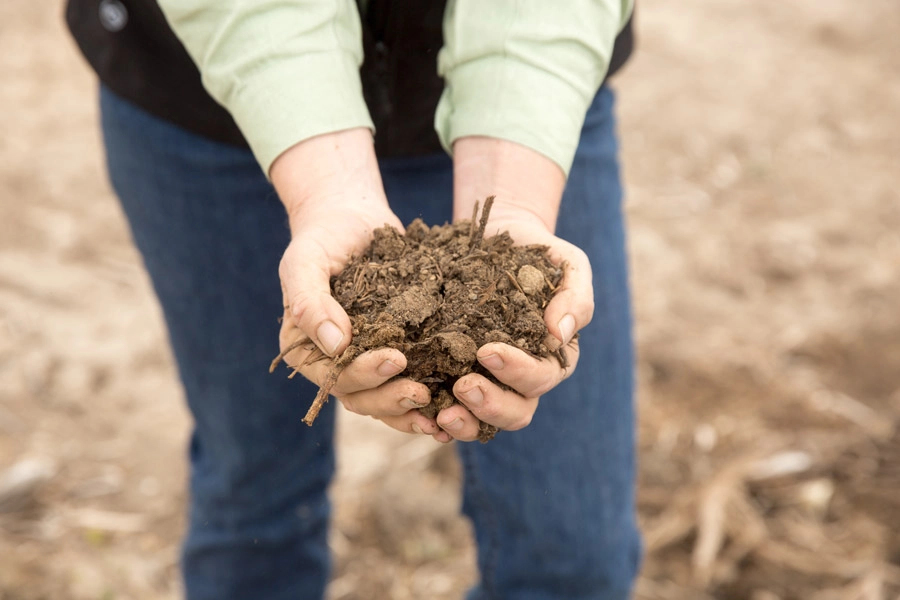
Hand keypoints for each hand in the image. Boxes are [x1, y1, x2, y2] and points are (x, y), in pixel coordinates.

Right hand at [271, 129, 445, 438]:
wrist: (353, 218)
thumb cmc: (324, 236)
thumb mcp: (307, 261)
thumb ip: (310, 301)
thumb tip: (334, 345)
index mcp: (308, 351)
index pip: (336, 377)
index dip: (365, 375)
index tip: (396, 359)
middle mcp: (336, 364)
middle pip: (362, 397)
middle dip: (392, 399)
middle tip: (423, 392)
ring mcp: (367, 360)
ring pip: (387, 398)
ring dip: (412, 409)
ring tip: (443, 412)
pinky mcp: (399, 350)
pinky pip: (411, 379)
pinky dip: (431, 394)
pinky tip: (456, 400)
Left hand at [437, 136, 593, 440]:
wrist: (498, 238)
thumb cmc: (537, 252)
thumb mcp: (568, 265)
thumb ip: (575, 297)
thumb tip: (559, 333)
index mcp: (552, 358)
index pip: (539, 377)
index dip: (516, 371)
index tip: (487, 351)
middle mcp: (523, 380)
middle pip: (516, 412)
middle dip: (491, 405)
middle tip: (463, 387)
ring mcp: (490, 383)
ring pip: (484, 421)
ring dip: (465, 423)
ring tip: (441, 413)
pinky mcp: (457, 376)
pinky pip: (452, 408)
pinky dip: (438, 418)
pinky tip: (422, 416)